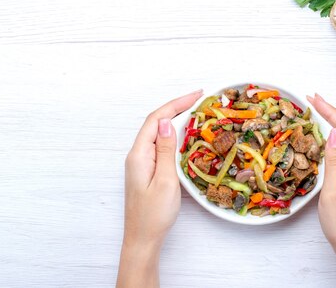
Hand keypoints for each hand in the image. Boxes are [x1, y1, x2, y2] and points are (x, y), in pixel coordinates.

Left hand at [117, 90, 202, 287]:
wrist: (142, 240)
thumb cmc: (154, 215)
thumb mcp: (165, 181)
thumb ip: (165, 150)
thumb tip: (165, 122)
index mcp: (139, 155)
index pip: (156, 119)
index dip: (175, 104)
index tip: (196, 95)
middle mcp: (137, 155)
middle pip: (155, 122)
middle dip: (176, 107)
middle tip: (199, 98)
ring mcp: (140, 163)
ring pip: (157, 132)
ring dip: (174, 118)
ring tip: (194, 110)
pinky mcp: (146, 170)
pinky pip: (159, 144)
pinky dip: (172, 134)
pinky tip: (183, 134)